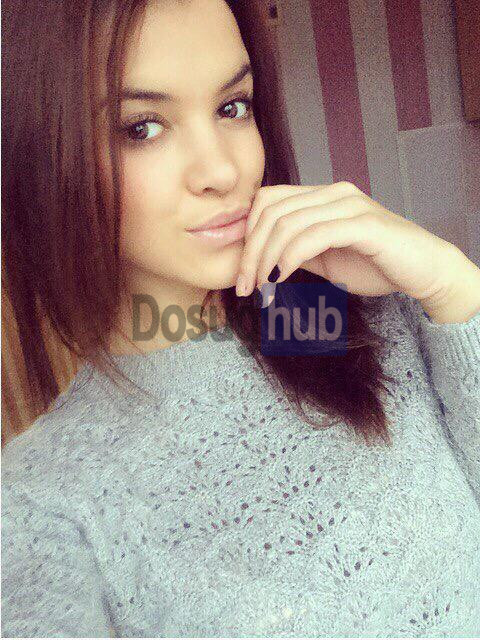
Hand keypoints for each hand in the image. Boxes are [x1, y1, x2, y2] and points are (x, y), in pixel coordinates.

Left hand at [235, 182, 479, 321]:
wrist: (423, 271)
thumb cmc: (375, 264)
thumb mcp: (323, 258)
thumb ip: (294, 250)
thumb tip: (258, 258)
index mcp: (321, 196)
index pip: (267, 201)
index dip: (247, 234)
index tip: (241, 273)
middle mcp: (333, 193)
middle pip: (271, 212)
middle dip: (250, 252)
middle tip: (245, 287)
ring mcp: (349, 205)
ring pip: (288, 223)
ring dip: (266, 260)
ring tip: (262, 289)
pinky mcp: (364, 223)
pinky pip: (314, 235)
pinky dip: (289, 258)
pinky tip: (281, 279)